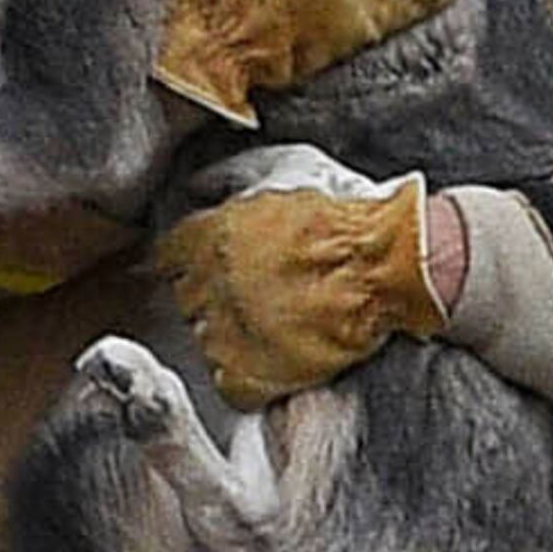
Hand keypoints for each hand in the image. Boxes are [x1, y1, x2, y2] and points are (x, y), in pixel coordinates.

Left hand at [153, 147, 445, 408]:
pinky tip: (273, 357)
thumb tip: (196, 182)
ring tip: (270, 323)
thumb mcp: (283, 168)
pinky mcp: (251, 374)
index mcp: (209, 237)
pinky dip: (247, 374)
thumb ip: (229, 176)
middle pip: (185, 298)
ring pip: (205, 339)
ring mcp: (227, 333)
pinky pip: (228, 383)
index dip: (188, 261)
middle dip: (211, 295)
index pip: (166, 256)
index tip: (209, 266)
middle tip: (251, 293)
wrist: (386, 266)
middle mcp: (208, 285)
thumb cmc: (343, 218)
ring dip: (230, 332)